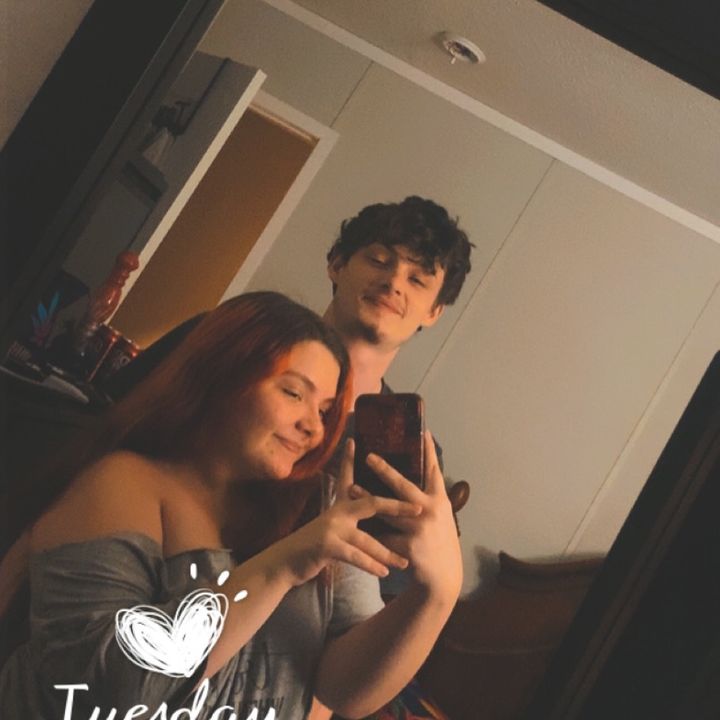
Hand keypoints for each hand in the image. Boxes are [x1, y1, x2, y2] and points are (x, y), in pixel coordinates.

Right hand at [268, 441, 420, 587]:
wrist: (287, 561)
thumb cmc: (314, 544)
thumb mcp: (331, 525)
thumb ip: (350, 516)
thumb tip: (367, 507)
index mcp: (340, 504)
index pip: (350, 477)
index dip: (352, 458)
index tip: (357, 440)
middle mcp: (337, 511)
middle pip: (371, 503)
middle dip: (397, 506)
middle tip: (419, 509)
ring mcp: (332, 527)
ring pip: (367, 538)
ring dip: (387, 553)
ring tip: (404, 562)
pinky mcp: (327, 545)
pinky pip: (355, 556)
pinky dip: (370, 565)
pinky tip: (383, 572)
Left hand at [349, 431, 462, 602]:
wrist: (443, 578)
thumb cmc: (438, 541)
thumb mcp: (441, 516)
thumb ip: (428, 497)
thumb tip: (415, 474)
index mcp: (439, 500)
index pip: (433, 471)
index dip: (429, 451)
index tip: (423, 431)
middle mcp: (431, 511)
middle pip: (404, 486)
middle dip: (385, 470)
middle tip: (369, 457)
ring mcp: (420, 529)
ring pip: (387, 510)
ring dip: (367, 498)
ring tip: (351, 488)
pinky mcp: (409, 547)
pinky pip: (384, 536)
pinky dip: (370, 530)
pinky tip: (355, 523)